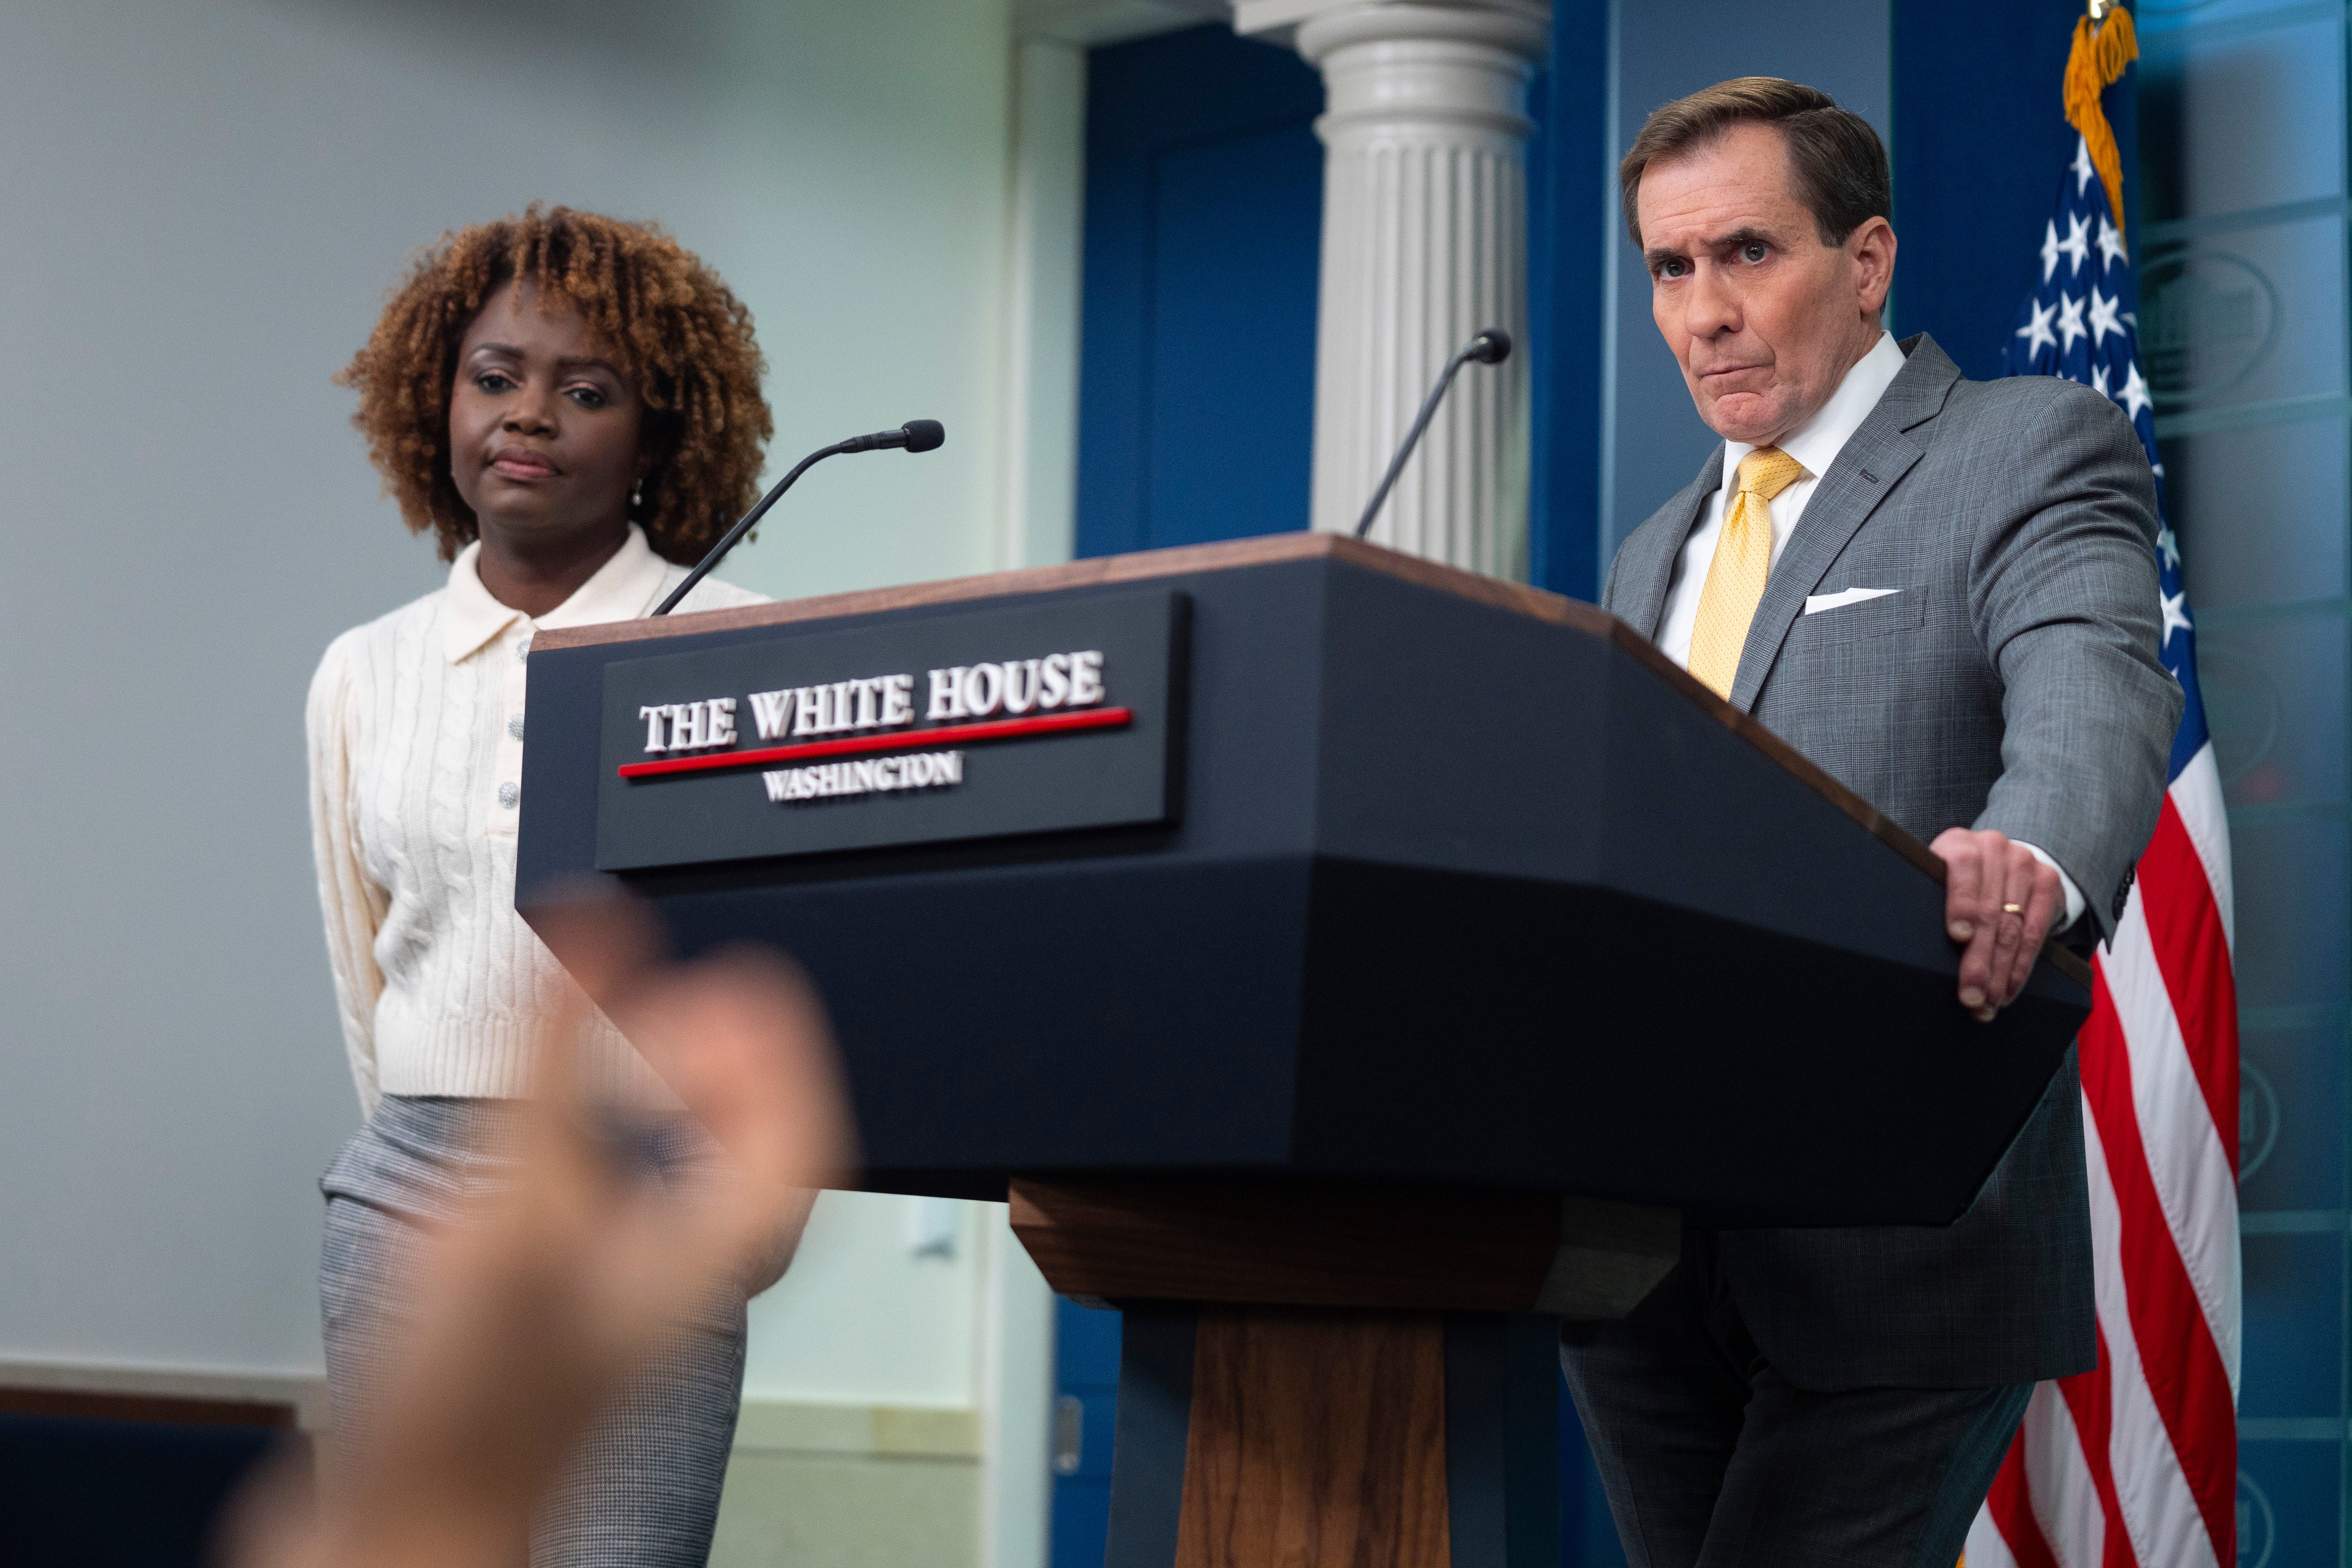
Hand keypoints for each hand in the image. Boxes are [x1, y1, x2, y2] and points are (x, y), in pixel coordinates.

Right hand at [227, 894, 852, 1567]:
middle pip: (756, 1141)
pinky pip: (627, 1194)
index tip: (738, 983)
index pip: (804, 1128)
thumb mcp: (524, 1195)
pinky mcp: (574, 1299)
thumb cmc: (480, 1401)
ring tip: (625, 1038)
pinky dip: (609, 1137)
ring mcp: (632, 1286)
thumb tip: (605, 931)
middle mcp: (689, 1267)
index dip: (782, 1049)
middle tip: (674, 1006)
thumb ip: (560, 1059)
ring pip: (692, 1167)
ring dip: (665, 1093)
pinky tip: (554, 1116)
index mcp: (717, 1245)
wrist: (414, 1514)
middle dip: (722, 1059)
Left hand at [1929, 827, 2062, 1022]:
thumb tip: (1912, 951)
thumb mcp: (1936, 881)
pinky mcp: (2048, 881)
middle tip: (1970, 995)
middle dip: (1979, 959)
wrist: (2000, 861)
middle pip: (1988, 910)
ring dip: (2000, 972)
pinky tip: (2008, 990)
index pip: (1962, 868)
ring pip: (2012, 927)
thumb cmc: (1955, 882)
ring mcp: (2025, 862)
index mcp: (1959, 843)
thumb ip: (1929, 902)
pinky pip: (2036, 932)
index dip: (1961, 904)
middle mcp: (1994, 847)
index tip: (1958, 936)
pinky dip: (2020, 967)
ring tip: (1986, 1003)